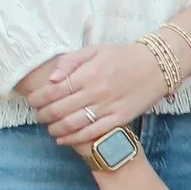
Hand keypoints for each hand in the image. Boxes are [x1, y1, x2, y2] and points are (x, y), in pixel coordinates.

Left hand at [25, 44, 170, 145]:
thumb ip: (70, 61)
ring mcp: (109, 106)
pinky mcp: (120, 118)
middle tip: (39, 116)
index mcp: (88, 73)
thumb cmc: (123, 57)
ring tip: (50, 128)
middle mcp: (96, 91)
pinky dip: (73, 139)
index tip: (32, 101)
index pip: (53, 91)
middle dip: (43, 115)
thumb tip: (51, 79)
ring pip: (72, 124)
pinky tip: (63, 139)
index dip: (37, 99)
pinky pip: (92, 133)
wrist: (158, 66)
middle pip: (59, 110)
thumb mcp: (95, 50)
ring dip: (55, 129)